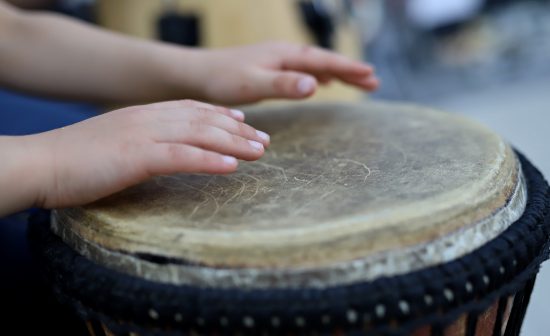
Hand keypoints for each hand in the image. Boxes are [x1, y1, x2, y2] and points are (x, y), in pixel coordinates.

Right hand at [25, 100, 268, 209]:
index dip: (221, 114)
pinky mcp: (137, 156)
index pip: (191, 109)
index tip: (244, 121)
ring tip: (260, 151)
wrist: (41, 163)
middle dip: (238, 130)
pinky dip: (209, 160)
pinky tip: (232, 166)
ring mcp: (143, 135)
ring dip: (234, 143)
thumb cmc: (76, 159)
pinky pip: (181, 156)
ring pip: (200, 134)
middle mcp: (148, 119)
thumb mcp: (116, 142)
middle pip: (204, 120)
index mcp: (144, 115)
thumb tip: (163, 151)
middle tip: (264, 140)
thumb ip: (142, 142)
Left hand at [197, 41, 378, 104]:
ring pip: (315, 65)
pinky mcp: (270, 68)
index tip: (371, 75)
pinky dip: (319, 75)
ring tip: (358, 81)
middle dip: (350, 70)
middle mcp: (284, 53)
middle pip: (324, 60)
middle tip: (374, 82)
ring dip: (338, 73)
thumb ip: (284, 84)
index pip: (324, 61)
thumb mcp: (254, 84)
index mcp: (284, 55)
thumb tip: (316, 84)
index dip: (348, 68)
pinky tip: (322, 82)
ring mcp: (277, 59)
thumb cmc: (223, 80)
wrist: (197, 74)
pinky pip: (303, 70)